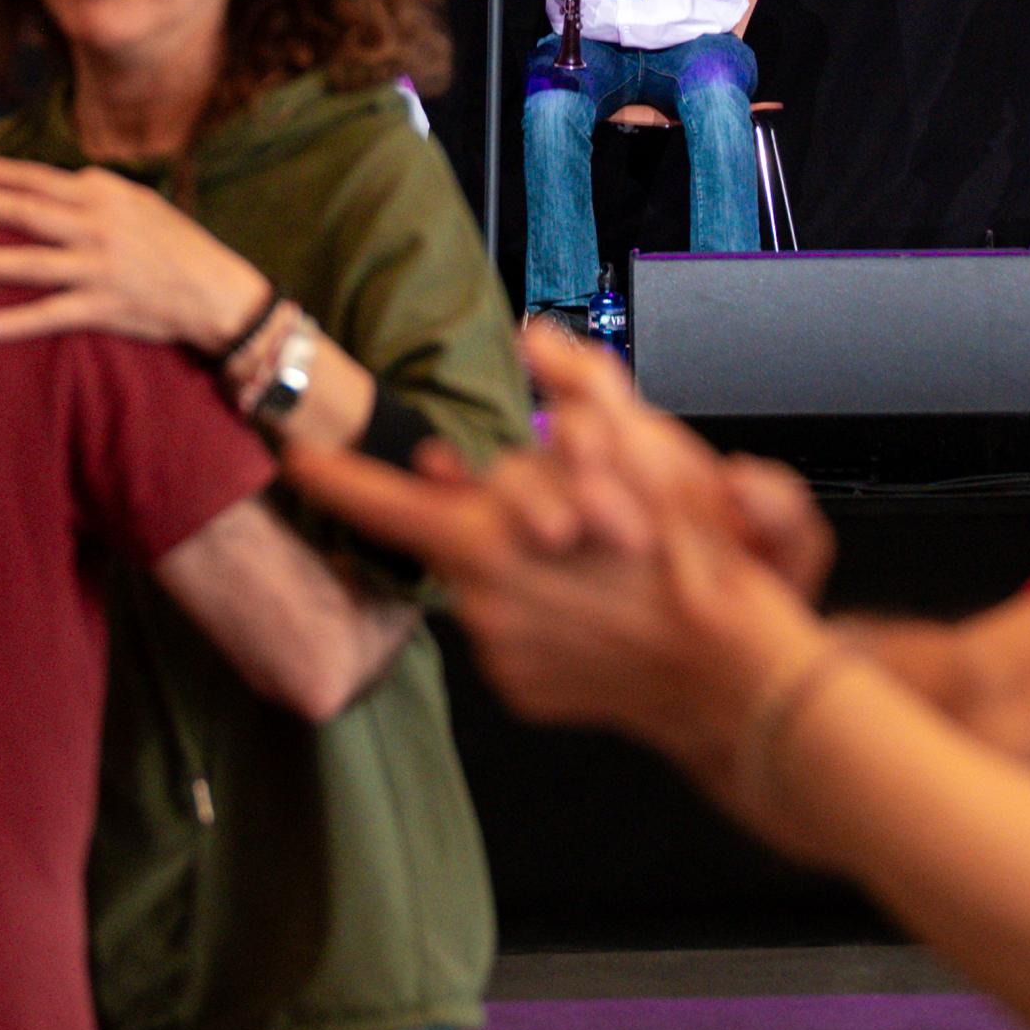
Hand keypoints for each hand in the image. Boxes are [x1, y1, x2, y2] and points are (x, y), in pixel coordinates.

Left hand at [0, 159, 277, 356]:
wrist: (217, 292)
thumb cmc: (176, 245)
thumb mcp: (140, 204)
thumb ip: (95, 194)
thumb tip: (51, 185)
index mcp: (106, 196)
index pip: (40, 179)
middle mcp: (99, 227)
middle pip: (29, 213)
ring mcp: (100, 267)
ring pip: (33, 262)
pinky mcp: (104, 306)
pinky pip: (54, 313)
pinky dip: (19, 321)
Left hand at [287, 324, 827, 773]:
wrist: (736, 682)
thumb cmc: (693, 564)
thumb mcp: (647, 452)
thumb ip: (581, 385)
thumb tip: (535, 337)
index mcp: (488, 541)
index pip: (379, 502)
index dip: (329, 474)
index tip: (293, 452)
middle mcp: (479, 603)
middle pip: (457, 535)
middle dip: (490, 511)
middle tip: (561, 507)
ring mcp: (501, 654)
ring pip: (491, 584)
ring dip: (523, 563)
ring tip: (598, 557)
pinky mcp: (525, 691)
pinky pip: (516, 635)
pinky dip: (544, 613)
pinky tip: (598, 606)